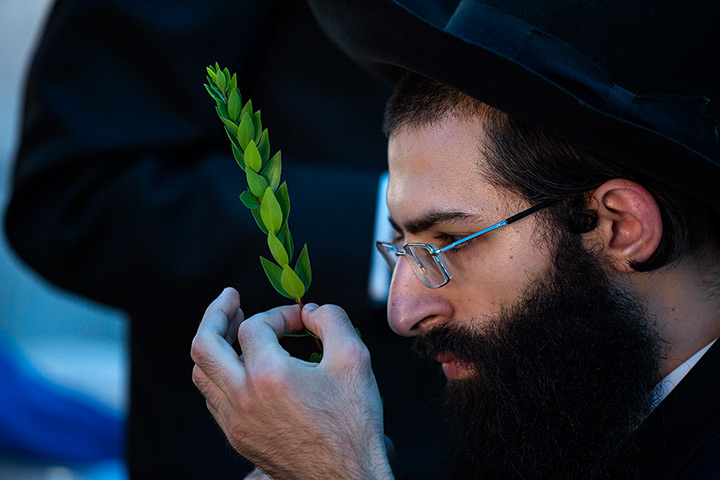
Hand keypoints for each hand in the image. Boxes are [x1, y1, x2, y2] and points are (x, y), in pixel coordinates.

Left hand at [191, 288, 392, 479]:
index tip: (300, 319)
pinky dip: (220, 375)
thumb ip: (332, 320)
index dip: (278, 313)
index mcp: (268, 375)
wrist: (345, 477)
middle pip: (204, 345)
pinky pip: (213, 399)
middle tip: (230, 299)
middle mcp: (242, 398)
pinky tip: (241, 369)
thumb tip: (311, 310)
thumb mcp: (354, 358)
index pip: (255, 326)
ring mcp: (235, 421)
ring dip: (214, 346)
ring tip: (233, 331)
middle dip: (216, 314)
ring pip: (202, 374)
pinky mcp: (237, 438)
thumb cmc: (352, 423)